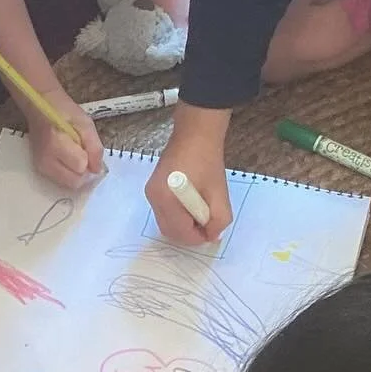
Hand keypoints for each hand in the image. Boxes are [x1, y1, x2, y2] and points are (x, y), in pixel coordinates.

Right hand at [26, 92, 105, 192]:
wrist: (39, 107)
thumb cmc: (63, 111)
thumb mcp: (86, 123)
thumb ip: (95, 147)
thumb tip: (98, 170)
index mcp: (56, 143)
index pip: (81, 166)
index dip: (90, 161)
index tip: (89, 149)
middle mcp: (46, 160)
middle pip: (75, 182)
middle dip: (86, 174)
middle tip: (87, 157)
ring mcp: (41, 167)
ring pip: (69, 185)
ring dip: (78, 175)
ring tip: (78, 157)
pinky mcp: (40, 170)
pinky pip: (61, 182)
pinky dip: (70, 175)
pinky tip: (70, 161)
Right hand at [145, 106, 233, 245]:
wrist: (195, 133)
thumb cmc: (208, 161)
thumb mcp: (220, 193)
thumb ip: (219, 220)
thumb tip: (211, 236)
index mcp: (167, 199)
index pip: (180, 232)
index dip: (197, 238)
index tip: (211, 232)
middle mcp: (154, 199)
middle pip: (169, 232)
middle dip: (188, 234)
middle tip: (206, 225)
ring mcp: (150, 194)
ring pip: (166, 224)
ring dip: (183, 225)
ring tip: (199, 211)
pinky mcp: (152, 189)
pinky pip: (164, 213)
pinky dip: (177, 216)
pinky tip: (190, 204)